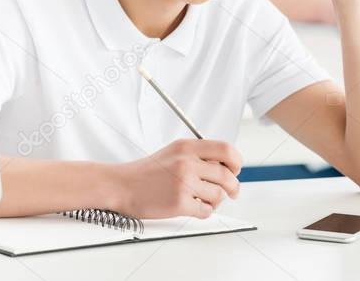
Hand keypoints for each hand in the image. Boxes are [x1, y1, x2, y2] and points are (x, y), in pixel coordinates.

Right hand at [113, 139, 241, 218]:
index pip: (226, 149)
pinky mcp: (179, 203)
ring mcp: (183, 183)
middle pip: (227, 175)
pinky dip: (204, 211)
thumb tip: (226, 165)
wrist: (122, 185)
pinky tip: (195, 207)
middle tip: (232, 191)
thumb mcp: (174, 152)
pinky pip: (206, 210)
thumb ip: (199, 155)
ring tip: (204, 199)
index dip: (236, 161)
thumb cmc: (148, 172)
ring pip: (218, 194)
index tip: (236, 169)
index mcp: (187, 147)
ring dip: (216, 200)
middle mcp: (187, 162)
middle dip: (233, 186)